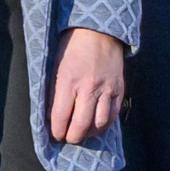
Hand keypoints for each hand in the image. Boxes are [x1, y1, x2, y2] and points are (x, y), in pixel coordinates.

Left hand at [46, 25, 128, 148]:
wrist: (97, 32)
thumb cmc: (71, 48)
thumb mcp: (55, 67)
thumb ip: (54, 92)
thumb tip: (50, 116)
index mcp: (68, 81)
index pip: (60, 116)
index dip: (56, 131)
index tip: (54, 136)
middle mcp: (88, 87)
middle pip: (80, 124)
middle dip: (72, 137)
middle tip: (67, 138)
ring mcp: (106, 89)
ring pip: (99, 123)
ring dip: (88, 134)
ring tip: (81, 134)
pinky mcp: (119, 89)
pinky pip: (113, 115)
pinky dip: (103, 125)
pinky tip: (96, 126)